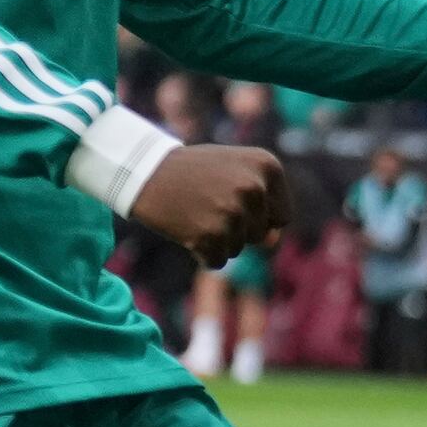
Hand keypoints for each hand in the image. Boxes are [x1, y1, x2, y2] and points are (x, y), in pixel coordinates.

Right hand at [129, 144, 286, 265]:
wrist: (145, 170)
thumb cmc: (194, 172)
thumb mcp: (235, 174)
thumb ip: (262, 207)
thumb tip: (272, 243)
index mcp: (266, 166)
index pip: (281, 216)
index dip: (258, 216)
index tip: (231, 198)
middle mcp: (255, 187)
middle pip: (260, 234)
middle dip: (236, 227)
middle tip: (207, 202)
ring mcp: (233, 212)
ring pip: (238, 248)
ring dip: (217, 239)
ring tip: (196, 212)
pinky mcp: (211, 235)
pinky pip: (217, 261)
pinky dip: (202, 253)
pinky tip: (187, 228)